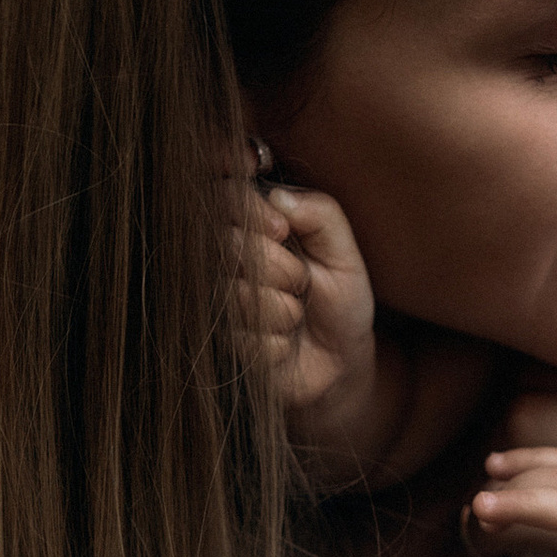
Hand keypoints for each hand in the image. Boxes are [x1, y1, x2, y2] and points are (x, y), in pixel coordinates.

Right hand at [237, 167, 377, 446]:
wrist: (339, 361)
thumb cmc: (339, 299)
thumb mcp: (343, 252)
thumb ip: (320, 214)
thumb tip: (275, 198)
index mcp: (247, 223)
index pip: (222, 195)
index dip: (249, 210)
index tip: (283, 230)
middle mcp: (220, 259)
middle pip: (228, 245)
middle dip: (281, 268)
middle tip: (301, 282)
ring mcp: (213, 302)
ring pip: (236, 294)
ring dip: (282, 310)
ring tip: (295, 313)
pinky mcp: (215, 343)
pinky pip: (243, 337)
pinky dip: (276, 343)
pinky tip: (283, 344)